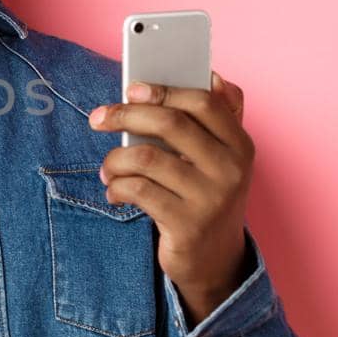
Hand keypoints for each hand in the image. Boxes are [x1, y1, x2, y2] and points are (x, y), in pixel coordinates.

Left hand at [88, 70, 253, 324]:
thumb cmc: (207, 196)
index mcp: (240, 145)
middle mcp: (231, 169)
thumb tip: (213, 76)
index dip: (163, 91)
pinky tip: (115, 192)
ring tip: (107, 169)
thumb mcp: (222, 159)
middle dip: (126, 115)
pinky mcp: (187, 225)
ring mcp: (211, 199)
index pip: (203, 102)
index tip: (131, 89)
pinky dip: (117, 187)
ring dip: (115, 159)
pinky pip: (138, 190)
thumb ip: (221, 117)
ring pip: (146, 158)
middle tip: (98, 118)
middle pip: (170, 124)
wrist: (215, 260)